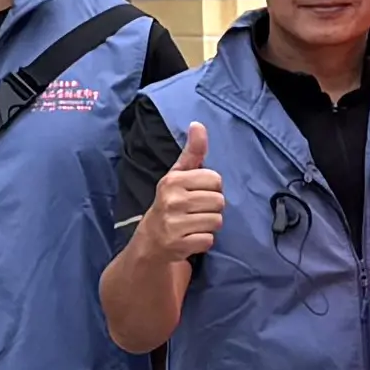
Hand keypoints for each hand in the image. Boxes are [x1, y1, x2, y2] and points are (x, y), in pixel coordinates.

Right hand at [140, 121, 225, 263]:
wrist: (150, 242)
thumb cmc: (170, 203)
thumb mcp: (178, 175)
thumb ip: (192, 152)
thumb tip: (198, 124)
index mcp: (173, 180)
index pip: (216, 180)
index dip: (211, 188)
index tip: (196, 193)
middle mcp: (172, 200)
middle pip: (219, 201)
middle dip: (211, 208)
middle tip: (194, 212)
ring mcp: (174, 224)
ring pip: (217, 221)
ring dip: (208, 225)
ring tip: (192, 224)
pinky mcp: (178, 245)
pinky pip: (209, 240)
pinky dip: (203, 241)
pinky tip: (189, 238)